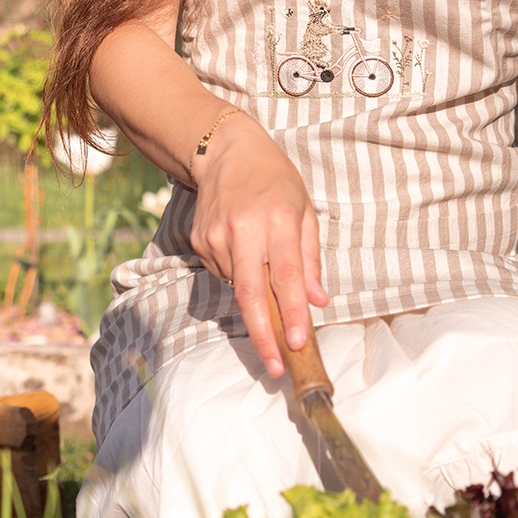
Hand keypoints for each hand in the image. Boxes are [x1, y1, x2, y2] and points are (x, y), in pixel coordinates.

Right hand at [189, 112, 328, 376]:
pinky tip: (243, 251)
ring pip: (238, 288)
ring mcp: (216, 237)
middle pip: (251, 294)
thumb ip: (310, 258)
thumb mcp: (304, 210)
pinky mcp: (199, 242)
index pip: (286, 276)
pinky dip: (238, 275)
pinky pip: (224, 274)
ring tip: (262, 264)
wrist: (224, 150)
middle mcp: (243, 229)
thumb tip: (318, 301)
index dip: (291, 313)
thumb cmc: (274, 180)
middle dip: (263, 335)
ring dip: (255, 297)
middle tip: (274, 367)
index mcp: (277, 219)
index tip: (296, 343)